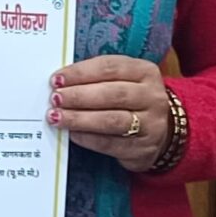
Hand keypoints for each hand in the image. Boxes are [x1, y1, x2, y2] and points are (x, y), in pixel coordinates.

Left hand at [49, 55, 170, 171]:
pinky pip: (111, 144)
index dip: (81, 72)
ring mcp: (151, 124)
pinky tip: (72, 134)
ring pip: (112, 120)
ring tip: (57, 117)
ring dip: (80, 118)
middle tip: (55, 98)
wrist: (160, 132)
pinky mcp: (143, 149)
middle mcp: (152, 96)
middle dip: (79, 96)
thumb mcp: (123, 80)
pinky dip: (88, 138)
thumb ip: (96, 78)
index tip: (57, 79)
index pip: (110, 67)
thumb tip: (60, 83)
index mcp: (145, 71)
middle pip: (112, 94)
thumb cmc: (130, 100)